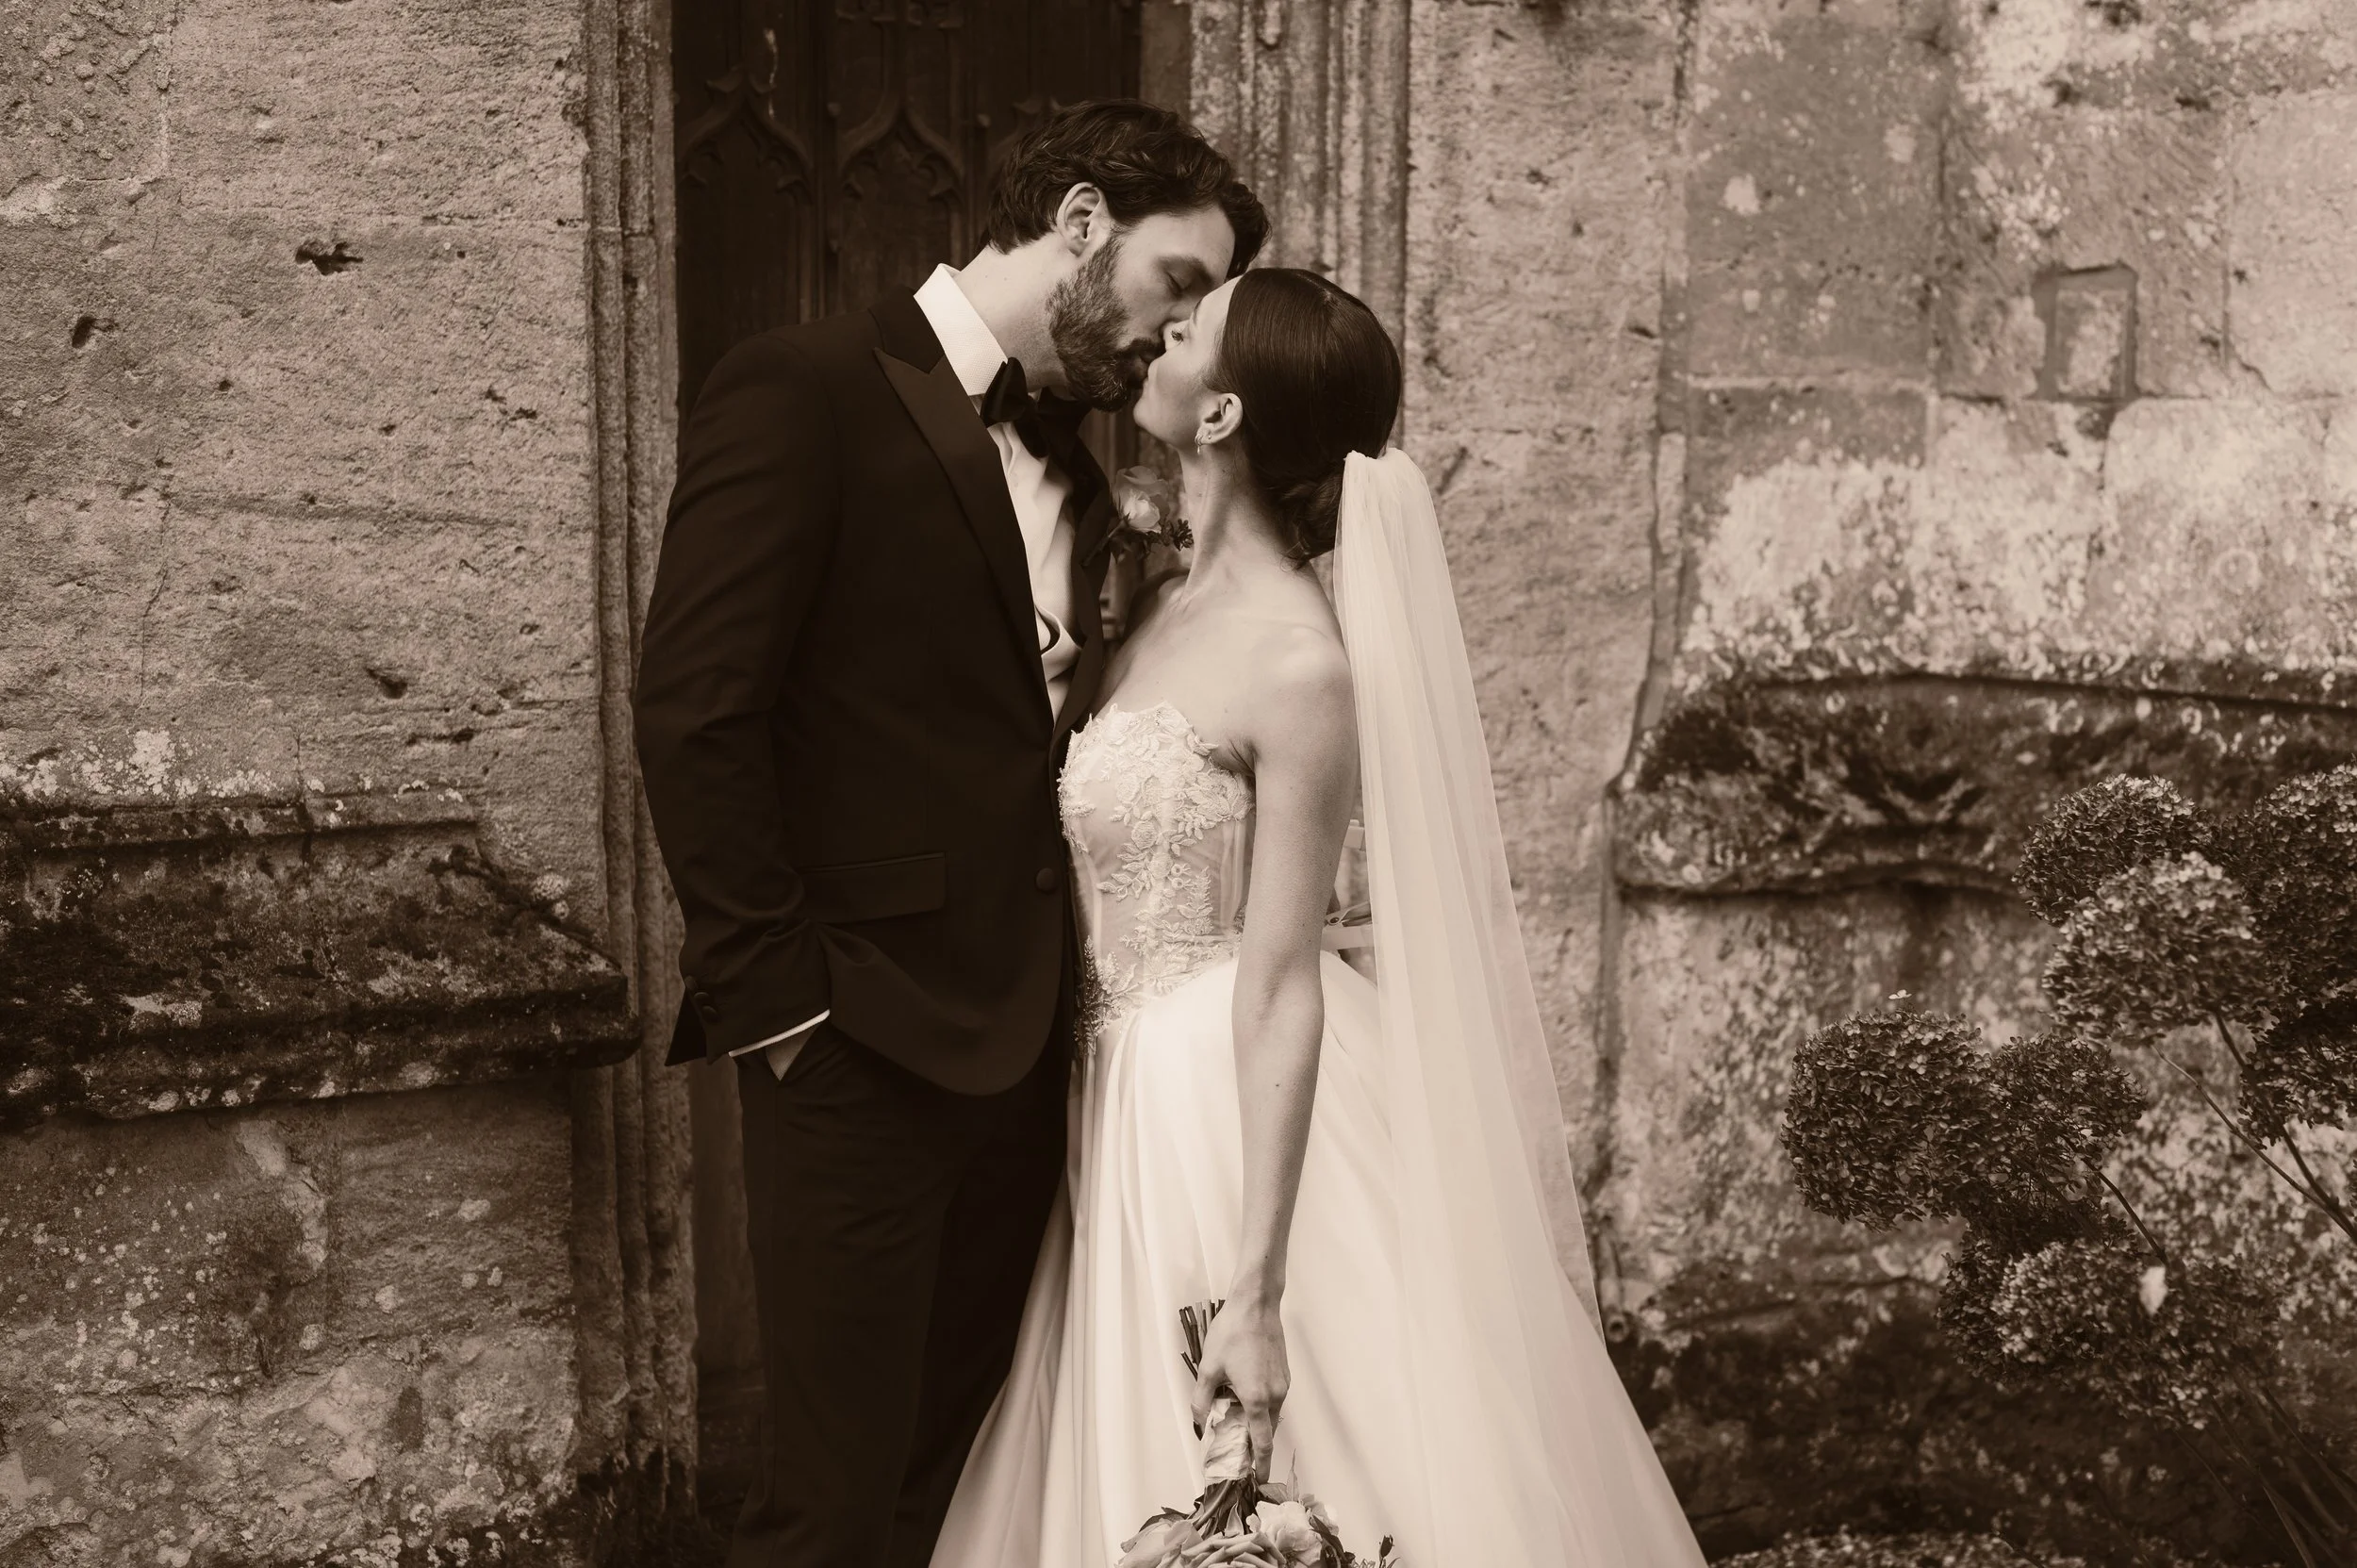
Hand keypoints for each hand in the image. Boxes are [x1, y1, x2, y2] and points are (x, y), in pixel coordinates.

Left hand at [1188, 1294, 1287, 1480]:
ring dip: (1257, 1423)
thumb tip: (1199, 1423)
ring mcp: (1283, 1384)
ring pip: (1271, 1414)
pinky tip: (1244, 1396)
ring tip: (1235, 1420)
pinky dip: (1262, 1406)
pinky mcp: (1285, 1373)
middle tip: (1236, 1450)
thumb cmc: (1231, 1333)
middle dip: (1254, 1445)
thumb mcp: (1209, 1368)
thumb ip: (1202, 1400)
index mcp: (1257, 1400)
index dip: (1260, 1465)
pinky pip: (1274, 1399)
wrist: (1256, 1304)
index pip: (1262, 1444)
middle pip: (1267, 1431)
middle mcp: (1275, 1396)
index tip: (1257, 1480)